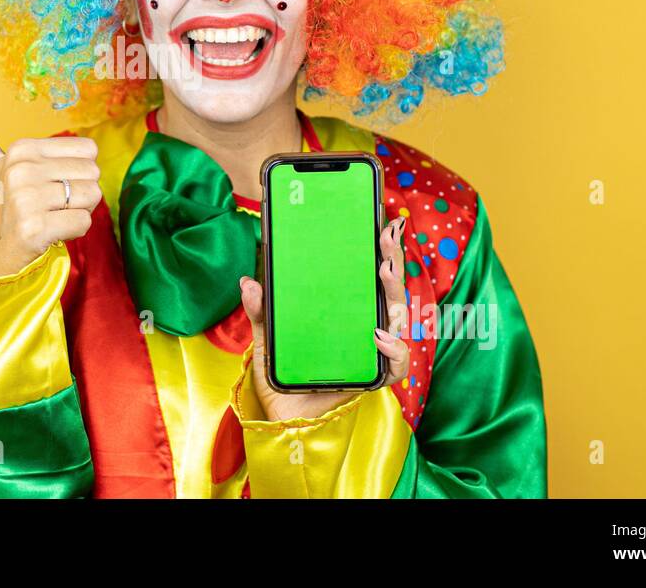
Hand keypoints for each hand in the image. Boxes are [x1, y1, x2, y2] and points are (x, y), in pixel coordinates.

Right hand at [0, 105, 102, 277]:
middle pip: (92, 173)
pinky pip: (83, 222)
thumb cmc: (5, 207)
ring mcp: (25, 199)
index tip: (47, 186)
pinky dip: (74, 232)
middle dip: (79, 194)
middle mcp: (20, 169)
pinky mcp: (33, 228)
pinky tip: (50, 235)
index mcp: (20, 148)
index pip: (89, 150)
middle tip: (50, 206)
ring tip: (50, 219)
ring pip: (91, 196)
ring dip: (77, 213)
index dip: (76, 171)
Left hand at [239, 215, 411, 421]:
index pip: (367, 276)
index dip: (380, 250)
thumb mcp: (268, 340)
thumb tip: (248, 282)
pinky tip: (379, 336)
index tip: (382, 224)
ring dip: (394, 294)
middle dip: (393, 260)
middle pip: (388, 290)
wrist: (284, 421)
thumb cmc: (284, 377)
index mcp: (344, 312)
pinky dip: (394, 349)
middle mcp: (364, 327)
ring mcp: (372, 351)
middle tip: (388, 236)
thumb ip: (261, 313)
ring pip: (397, 318)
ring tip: (384, 272)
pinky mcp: (374, 377)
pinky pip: (397, 363)